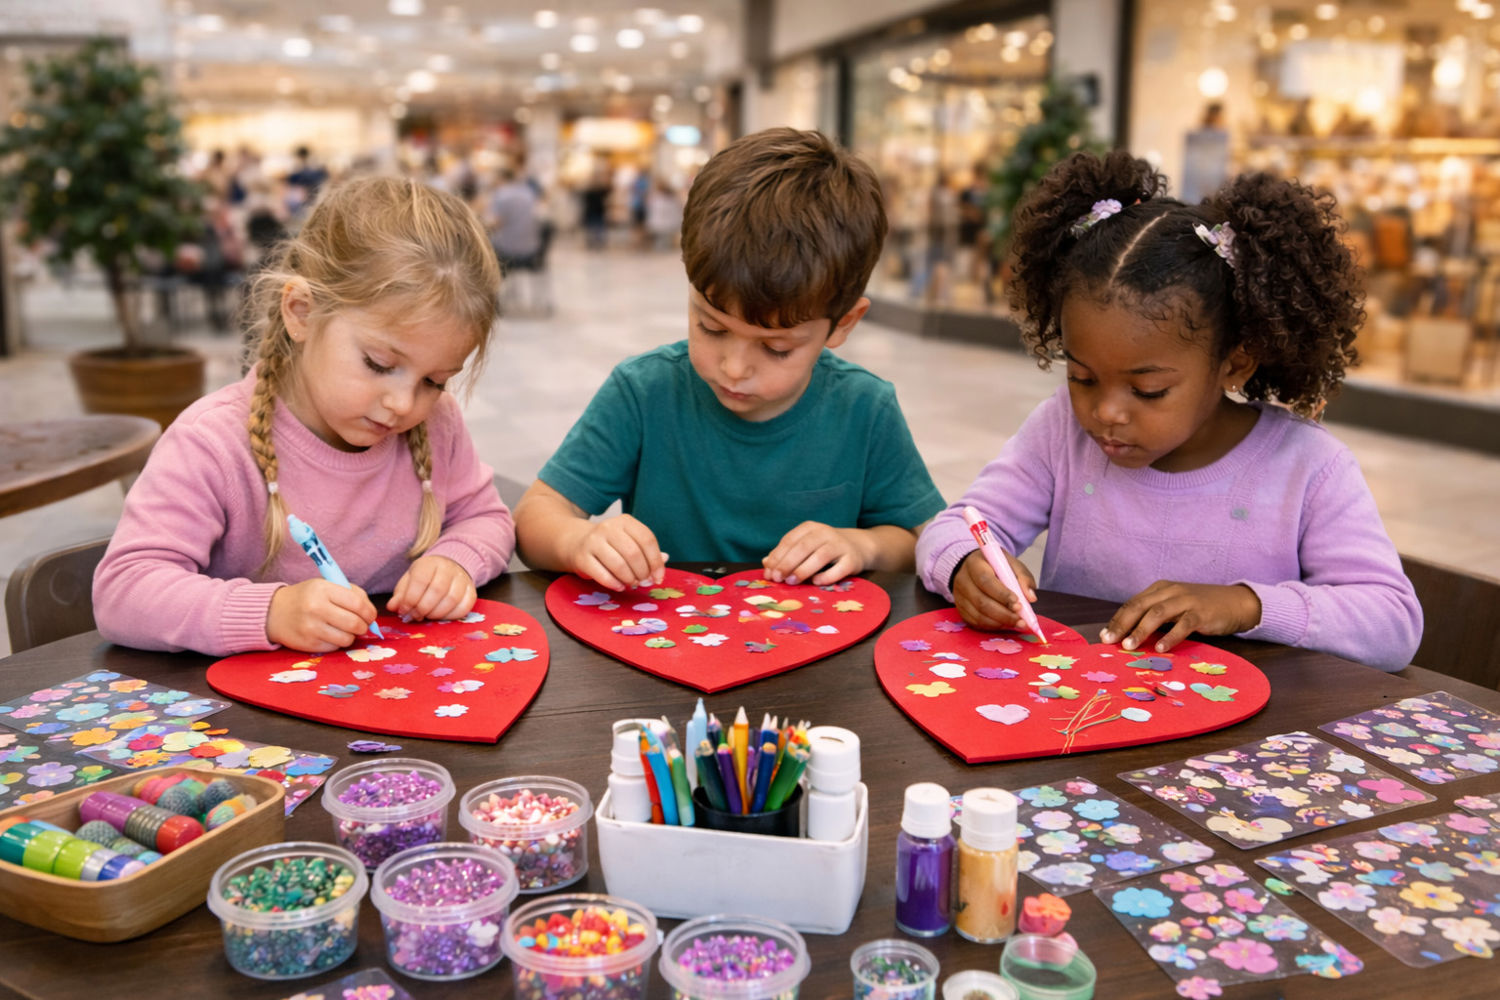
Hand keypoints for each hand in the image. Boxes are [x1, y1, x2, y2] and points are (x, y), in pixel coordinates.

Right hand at [266, 579, 377, 651]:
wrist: (274, 612)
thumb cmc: (307, 597)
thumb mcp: (326, 586)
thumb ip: (351, 594)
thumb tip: (371, 614)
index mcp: (323, 589)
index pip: (358, 604)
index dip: (370, 612)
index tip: (370, 616)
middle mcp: (316, 608)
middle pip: (355, 624)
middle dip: (364, 626)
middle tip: (361, 625)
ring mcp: (311, 628)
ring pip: (347, 639)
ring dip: (351, 636)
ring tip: (345, 630)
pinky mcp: (308, 644)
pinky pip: (334, 648)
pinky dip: (337, 643)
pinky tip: (330, 635)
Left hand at [389, 555, 475, 621]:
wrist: (448, 568)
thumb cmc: (425, 578)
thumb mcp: (409, 581)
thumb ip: (401, 595)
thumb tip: (393, 607)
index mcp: (429, 563)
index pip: (420, 580)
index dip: (410, 598)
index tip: (404, 610)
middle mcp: (448, 568)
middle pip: (437, 590)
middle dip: (423, 608)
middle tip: (415, 616)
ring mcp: (462, 579)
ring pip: (452, 599)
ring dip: (436, 613)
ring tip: (427, 616)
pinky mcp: (471, 591)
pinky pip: (464, 606)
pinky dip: (451, 616)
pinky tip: (441, 616)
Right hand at [565, 515, 666, 591]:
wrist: (577, 542)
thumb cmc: (610, 545)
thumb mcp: (629, 541)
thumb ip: (647, 550)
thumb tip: (665, 559)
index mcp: (625, 521)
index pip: (647, 540)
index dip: (656, 562)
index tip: (658, 577)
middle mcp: (608, 527)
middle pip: (634, 553)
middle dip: (643, 572)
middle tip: (643, 581)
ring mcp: (593, 541)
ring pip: (619, 565)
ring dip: (630, 579)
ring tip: (632, 583)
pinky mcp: (582, 557)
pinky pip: (602, 575)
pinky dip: (615, 584)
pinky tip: (620, 586)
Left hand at [763, 521, 871, 585]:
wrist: (857, 547)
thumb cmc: (823, 548)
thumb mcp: (804, 547)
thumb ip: (785, 555)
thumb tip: (766, 565)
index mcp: (810, 528)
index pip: (790, 540)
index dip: (777, 556)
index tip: (769, 572)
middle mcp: (825, 533)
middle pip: (803, 547)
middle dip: (787, 563)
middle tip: (777, 578)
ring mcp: (840, 545)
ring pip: (820, 556)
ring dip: (803, 570)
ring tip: (791, 582)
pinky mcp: (852, 559)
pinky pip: (839, 568)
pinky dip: (826, 576)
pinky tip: (815, 582)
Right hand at [952, 548, 1037, 630]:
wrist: (976, 568)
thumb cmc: (996, 566)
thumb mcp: (1012, 564)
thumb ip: (1023, 578)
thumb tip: (1031, 598)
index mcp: (975, 564)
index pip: (985, 581)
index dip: (1002, 595)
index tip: (1018, 603)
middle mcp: (963, 580)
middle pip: (981, 601)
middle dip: (1004, 614)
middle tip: (1021, 620)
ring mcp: (959, 596)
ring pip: (978, 615)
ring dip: (1000, 622)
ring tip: (1017, 623)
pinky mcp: (960, 609)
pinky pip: (975, 622)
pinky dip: (992, 626)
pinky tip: (1005, 624)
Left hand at [1100, 581, 1261, 652]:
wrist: (1235, 602)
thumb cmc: (1199, 608)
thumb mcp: (1173, 608)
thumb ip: (1154, 617)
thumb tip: (1127, 636)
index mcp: (1159, 589)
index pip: (1132, 603)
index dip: (1117, 620)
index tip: (1103, 636)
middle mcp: (1170, 591)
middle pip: (1140, 606)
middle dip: (1121, 624)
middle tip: (1109, 641)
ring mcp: (1186, 600)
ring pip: (1157, 613)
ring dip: (1141, 630)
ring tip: (1128, 646)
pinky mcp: (1201, 612)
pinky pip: (1183, 624)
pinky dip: (1170, 636)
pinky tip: (1161, 648)